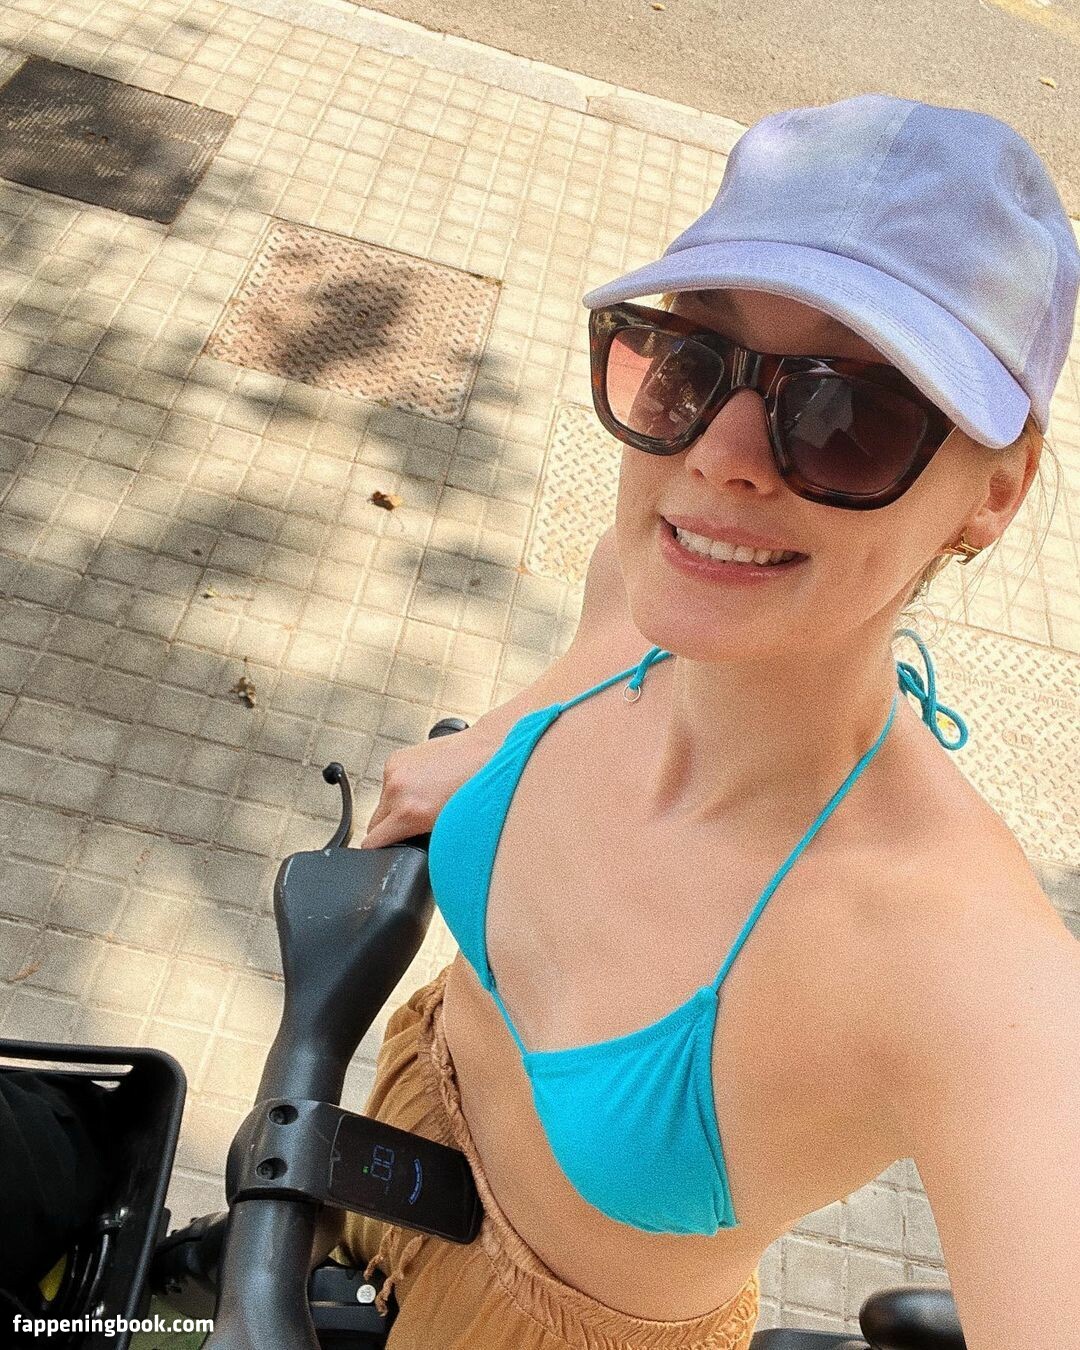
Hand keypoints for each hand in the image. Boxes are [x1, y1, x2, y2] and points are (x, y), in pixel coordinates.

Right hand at [358, 724, 500, 848]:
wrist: (488, 751)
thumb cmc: (479, 788)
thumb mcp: (452, 827)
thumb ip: (427, 842)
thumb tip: (415, 850)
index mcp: (410, 811)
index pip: (373, 842)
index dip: (382, 852)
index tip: (391, 853)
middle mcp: (397, 790)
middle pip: (374, 824)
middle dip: (391, 830)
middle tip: (417, 827)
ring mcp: (394, 771)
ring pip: (382, 803)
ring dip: (396, 807)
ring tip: (426, 801)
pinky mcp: (396, 758)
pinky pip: (390, 784)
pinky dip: (401, 788)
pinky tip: (424, 785)